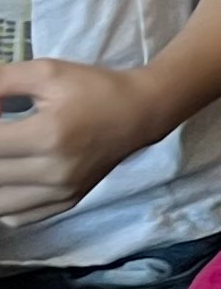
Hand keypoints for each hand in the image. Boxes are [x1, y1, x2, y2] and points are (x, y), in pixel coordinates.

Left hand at [0, 60, 162, 225]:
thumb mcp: (44, 72)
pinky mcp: (67, 202)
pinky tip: (8, 178)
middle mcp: (55, 172)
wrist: (140, 114)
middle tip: (1, 138)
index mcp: (48, 136)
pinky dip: (3, 201)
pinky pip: (17, 216)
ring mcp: (62, 192)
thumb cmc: (92, 88)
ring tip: (3, 157)